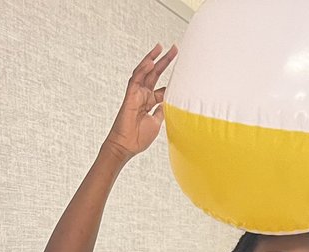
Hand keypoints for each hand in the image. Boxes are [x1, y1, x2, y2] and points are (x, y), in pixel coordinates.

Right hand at [103, 44, 177, 160]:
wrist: (126, 146)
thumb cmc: (139, 138)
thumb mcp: (157, 122)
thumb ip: (162, 111)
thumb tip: (169, 103)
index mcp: (149, 102)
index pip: (161, 87)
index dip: (172, 79)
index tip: (183, 71)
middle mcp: (143, 96)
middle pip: (154, 74)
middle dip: (164, 61)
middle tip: (175, 48)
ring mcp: (136, 94)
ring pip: (144, 72)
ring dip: (152, 59)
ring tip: (160, 47)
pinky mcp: (130, 96)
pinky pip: (136, 79)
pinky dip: (142, 69)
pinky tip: (150, 61)